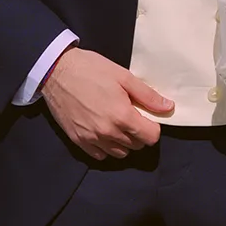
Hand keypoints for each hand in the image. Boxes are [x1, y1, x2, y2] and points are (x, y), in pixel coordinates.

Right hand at [40, 46, 173, 160]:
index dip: (153, 127)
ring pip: (119, 153)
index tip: (147, 117)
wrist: (57, 71)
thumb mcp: (123, 76)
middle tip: (132, 117)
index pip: (150, 137)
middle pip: (136, 146)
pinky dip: (106, 147)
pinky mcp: (77, 140)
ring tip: (118, 124)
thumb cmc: (91, 70)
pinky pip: (99, 155)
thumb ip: (147, 95)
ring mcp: (91, 138)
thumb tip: (168, 107)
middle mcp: (108, 132)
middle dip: (139, 134)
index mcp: (122, 116)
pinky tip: (103, 131)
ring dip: (124, 142)